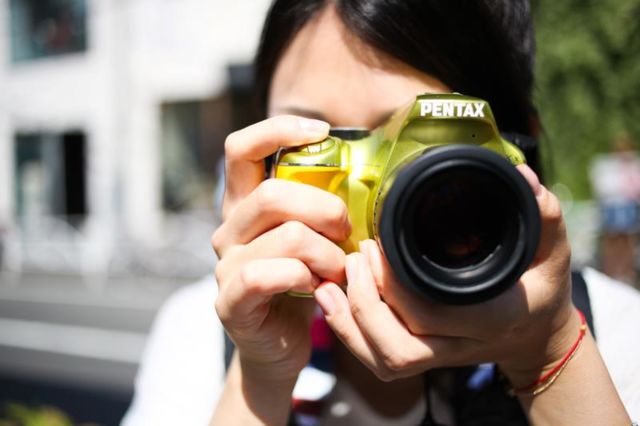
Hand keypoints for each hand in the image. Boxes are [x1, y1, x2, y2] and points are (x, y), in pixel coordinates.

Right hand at [211, 115, 349, 383]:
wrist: (279, 342)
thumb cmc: (302, 282)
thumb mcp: (313, 235)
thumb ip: (320, 205)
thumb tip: (364, 171)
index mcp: (245, 203)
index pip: (241, 148)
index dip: (278, 129)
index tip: (322, 131)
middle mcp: (229, 228)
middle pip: (273, 194)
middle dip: (325, 209)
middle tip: (345, 229)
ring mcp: (226, 264)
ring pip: (286, 237)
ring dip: (327, 254)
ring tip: (338, 269)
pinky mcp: (231, 300)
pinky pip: (269, 275)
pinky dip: (304, 278)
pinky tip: (317, 288)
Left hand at [314, 164, 576, 383]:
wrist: (535, 336)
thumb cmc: (541, 289)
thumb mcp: (552, 251)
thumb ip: (543, 215)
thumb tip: (521, 176)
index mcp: (489, 318)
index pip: (429, 315)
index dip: (392, 285)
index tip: (376, 244)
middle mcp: (459, 345)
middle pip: (398, 347)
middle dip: (364, 302)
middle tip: (355, 256)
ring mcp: (438, 356)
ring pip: (384, 360)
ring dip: (350, 324)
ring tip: (333, 282)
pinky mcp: (422, 356)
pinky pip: (378, 359)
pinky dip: (350, 335)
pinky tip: (333, 302)